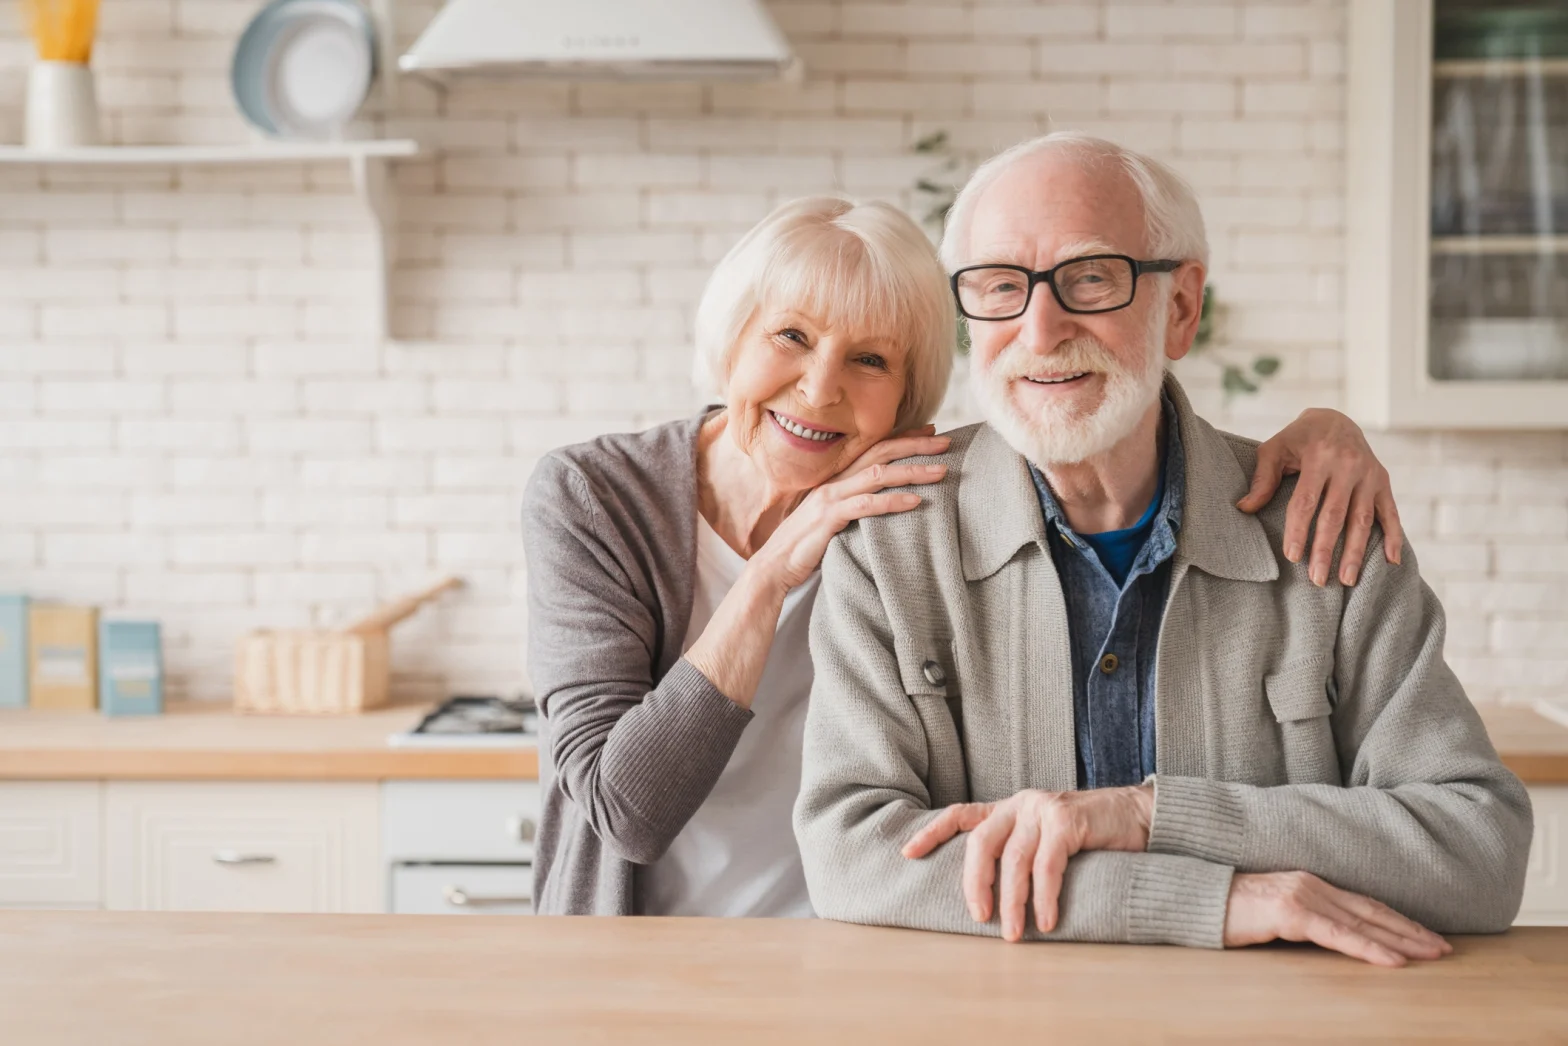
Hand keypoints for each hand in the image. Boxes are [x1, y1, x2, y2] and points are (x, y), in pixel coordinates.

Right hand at [748, 427, 950, 592]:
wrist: (773, 566)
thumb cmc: (805, 545)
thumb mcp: (833, 518)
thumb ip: (854, 506)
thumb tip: (883, 503)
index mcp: (837, 479)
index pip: (874, 449)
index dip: (904, 438)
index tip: (932, 431)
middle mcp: (835, 481)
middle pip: (881, 454)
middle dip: (916, 446)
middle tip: (947, 442)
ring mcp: (830, 497)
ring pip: (878, 475)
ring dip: (913, 471)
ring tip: (942, 471)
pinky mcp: (829, 518)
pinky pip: (866, 505)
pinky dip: (893, 501)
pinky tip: (916, 501)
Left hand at [901, 786, 1153, 941]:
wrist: (1139, 816)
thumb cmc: (1090, 837)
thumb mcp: (1045, 840)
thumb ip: (1019, 854)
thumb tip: (990, 899)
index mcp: (1009, 809)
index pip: (961, 814)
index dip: (932, 832)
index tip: (908, 853)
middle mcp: (1021, 804)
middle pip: (981, 842)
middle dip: (975, 883)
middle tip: (979, 917)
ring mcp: (1044, 809)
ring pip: (1014, 859)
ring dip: (1012, 901)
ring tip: (1013, 933)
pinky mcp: (1068, 821)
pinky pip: (1048, 864)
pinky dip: (1044, 896)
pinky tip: (1047, 920)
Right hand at [1223, 871, 1450, 967]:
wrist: (1190, 897)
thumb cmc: (1224, 909)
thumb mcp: (1268, 915)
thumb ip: (1298, 921)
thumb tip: (1323, 941)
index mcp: (1308, 884)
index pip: (1363, 904)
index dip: (1397, 921)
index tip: (1426, 937)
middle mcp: (1311, 885)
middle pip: (1372, 911)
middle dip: (1411, 931)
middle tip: (1445, 948)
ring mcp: (1301, 896)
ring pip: (1364, 923)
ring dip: (1402, 941)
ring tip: (1432, 954)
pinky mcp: (1289, 913)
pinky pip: (1339, 935)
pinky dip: (1370, 948)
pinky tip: (1393, 961)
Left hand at [1237, 408, 1404, 587]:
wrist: (1336, 418)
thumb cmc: (1299, 438)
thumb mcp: (1275, 448)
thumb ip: (1263, 479)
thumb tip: (1244, 508)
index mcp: (1319, 457)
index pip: (1307, 501)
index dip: (1299, 530)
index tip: (1292, 556)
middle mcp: (1348, 466)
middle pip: (1336, 515)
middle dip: (1327, 550)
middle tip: (1318, 579)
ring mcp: (1369, 474)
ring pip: (1363, 519)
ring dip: (1356, 552)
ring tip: (1347, 580)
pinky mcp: (1383, 481)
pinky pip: (1391, 512)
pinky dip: (1394, 536)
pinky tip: (1392, 561)